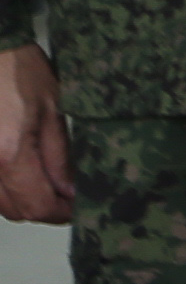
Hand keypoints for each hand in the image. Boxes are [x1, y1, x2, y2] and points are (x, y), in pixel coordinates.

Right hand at [0, 43, 71, 223]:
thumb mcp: (54, 109)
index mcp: (10, 154)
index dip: (61, 213)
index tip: (80, 207)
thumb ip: (60, 156)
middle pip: (15, 211)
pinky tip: (23, 174)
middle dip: (44, 209)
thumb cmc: (19, 70)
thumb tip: (71, 191)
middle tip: (69, 196)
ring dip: (23, 201)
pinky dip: (5, 190)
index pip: (37, 206)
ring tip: (49, 184)